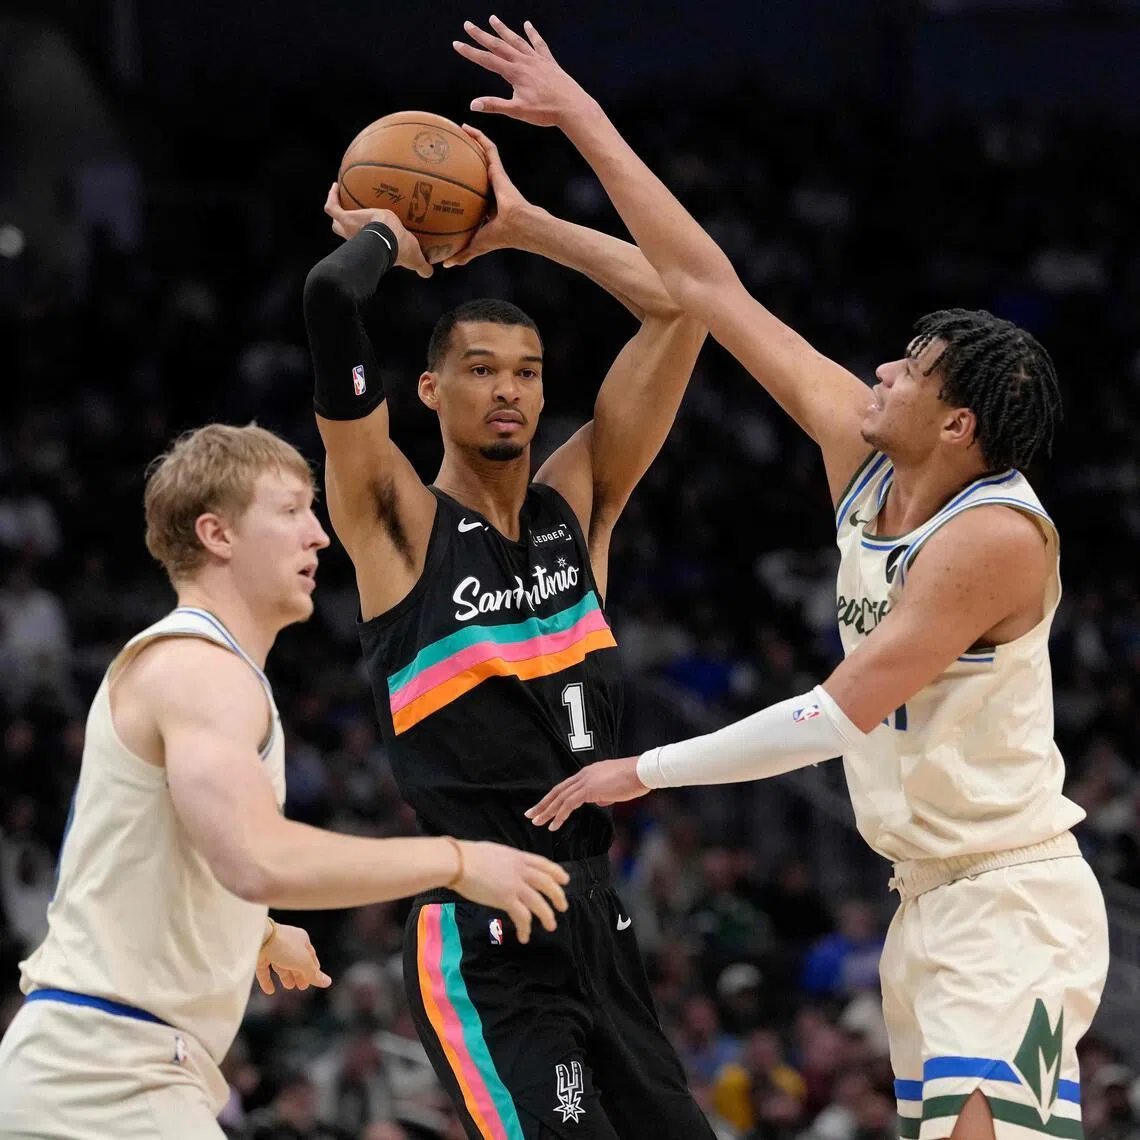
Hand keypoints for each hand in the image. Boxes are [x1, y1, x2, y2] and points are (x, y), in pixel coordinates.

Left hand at [256, 922, 332, 994]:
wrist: (259, 938)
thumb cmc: (285, 946)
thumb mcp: (303, 962)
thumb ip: (313, 974)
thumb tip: (328, 982)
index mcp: (301, 940)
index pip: (310, 956)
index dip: (313, 968)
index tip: (315, 980)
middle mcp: (288, 943)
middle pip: (296, 961)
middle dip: (299, 974)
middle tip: (302, 987)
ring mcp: (272, 949)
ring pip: (281, 964)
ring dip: (286, 976)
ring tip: (289, 987)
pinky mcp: (259, 955)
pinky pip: (265, 969)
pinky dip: (267, 980)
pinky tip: (270, 991)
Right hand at [322, 183, 432, 277]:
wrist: (388, 236)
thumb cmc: (400, 247)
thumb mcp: (414, 257)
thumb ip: (422, 266)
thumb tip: (429, 273)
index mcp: (373, 245)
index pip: (366, 242)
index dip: (365, 238)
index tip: (369, 229)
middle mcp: (358, 237)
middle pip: (345, 232)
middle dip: (345, 226)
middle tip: (350, 215)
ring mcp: (349, 227)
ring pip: (336, 221)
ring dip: (337, 210)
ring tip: (340, 196)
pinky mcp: (346, 218)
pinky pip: (332, 207)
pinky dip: (331, 197)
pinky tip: (335, 185)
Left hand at [442, 125, 530, 267]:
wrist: (519, 226)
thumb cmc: (503, 236)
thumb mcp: (477, 244)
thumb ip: (463, 253)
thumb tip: (445, 264)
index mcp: (486, 205)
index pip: (473, 193)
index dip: (462, 187)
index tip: (447, 180)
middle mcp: (491, 189)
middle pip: (476, 169)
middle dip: (465, 159)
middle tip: (448, 150)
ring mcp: (496, 177)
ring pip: (483, 154)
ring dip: (471, 141)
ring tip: (456, 130)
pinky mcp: (499, 169)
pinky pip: (489, 147)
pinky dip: (479, 137)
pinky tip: (465, 127)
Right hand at [451, 841, 568, 944]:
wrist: (459, 862)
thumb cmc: (470, 855)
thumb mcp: (496, 852)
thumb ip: (507, 861)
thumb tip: (506, 867)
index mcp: (518, 857)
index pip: (544, 864)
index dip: (557, 872)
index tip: (565, 880)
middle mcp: (521, 870)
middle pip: (547, 883)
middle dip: (558, 896)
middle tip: (563, 907)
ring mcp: (515, 885)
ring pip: (539, 903)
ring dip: (547, 916)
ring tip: (551, 926)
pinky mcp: (506, 899)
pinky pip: (522, 916)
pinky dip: (525, 928)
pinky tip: (524, 937)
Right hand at [453, 17, 594, 128]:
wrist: (573, 107)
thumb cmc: (546, 112)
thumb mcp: (518, 112)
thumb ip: (495, 106)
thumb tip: (474, 104)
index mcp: (515, 73)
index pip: (487, 60)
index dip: (471, 52)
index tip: (457, 44)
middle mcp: (524, 62)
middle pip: (499, 45)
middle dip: (482, 35)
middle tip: (468, 25)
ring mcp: (537, 60)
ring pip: (517, 40)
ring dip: (503, 30)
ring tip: (492, 18)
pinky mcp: (549, 62)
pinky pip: (539, 44)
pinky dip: (532, 34)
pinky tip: (528, 25)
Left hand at [526, 757, 649, 831]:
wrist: (642, 771)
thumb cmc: (634, 779)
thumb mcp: (615, 788)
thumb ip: (604, 794)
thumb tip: (598, 801)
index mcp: (588, 773)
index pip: (566, 787)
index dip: (553, 798)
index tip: (544, 807)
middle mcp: (583, 775)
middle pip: (557, 791)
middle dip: (543, 804)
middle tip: (531, 815)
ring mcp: (586, 781)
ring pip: (560, 798)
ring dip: (547, 811)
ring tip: (537, 821)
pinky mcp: (590, 788)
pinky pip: (569, 803)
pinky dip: (560, 814)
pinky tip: (554, 824)